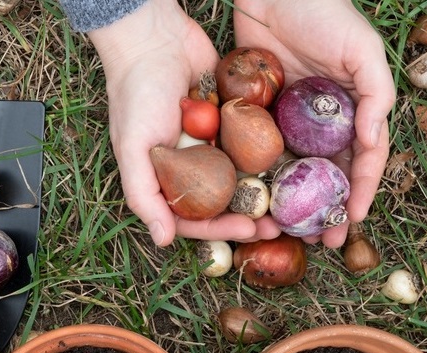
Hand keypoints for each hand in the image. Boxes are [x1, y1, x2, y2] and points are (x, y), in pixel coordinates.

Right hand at [89, 0, 270, 245]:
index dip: (221, 228)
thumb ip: (144, 195)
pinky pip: (255, 141)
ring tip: (291, 202)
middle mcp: (192, 165)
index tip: (248, 230)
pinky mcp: (234, 118)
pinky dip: (271, 154)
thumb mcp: (133, 148)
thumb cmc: (136, 93)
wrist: (155, 38)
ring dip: (266, 190)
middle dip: (252, 216)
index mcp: (166, 178)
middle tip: (279, 225)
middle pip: (226, 202)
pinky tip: (294, 164)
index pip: (196, 216)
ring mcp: (215, 142)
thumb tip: (163, 241)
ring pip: (244, 175)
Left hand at [234, 0, 394, 247]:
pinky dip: (260, 177)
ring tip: (288, 231)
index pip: (365, 158)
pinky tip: (255, 201)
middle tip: (324, 241)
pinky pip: (260, 151)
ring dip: (294, 202)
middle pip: (329, 174)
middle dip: (328, 209)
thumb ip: (377, 96)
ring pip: (295, 170)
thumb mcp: (362, 49)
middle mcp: (325, 120)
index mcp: (356, 109)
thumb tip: (373, 142)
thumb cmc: (324, 12)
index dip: (362, 190)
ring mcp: (291, 119)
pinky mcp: (259, 113)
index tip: (353, 219)